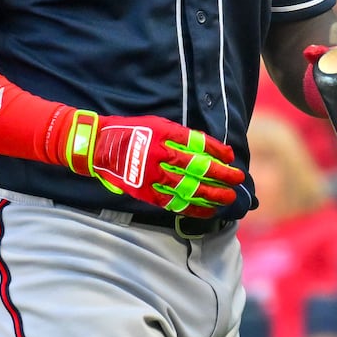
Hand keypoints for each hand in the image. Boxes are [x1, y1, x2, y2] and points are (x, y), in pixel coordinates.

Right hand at [60, 110, 243, 215]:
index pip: (197, 144)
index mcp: (163, 135)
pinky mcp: (146, 192)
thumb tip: (210, 150)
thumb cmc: (132, 132)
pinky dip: (193, 208)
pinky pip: (174, 203)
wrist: (99, 147)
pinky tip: (208, 210)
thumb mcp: (157, 125)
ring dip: (211, 195)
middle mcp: (159, 156)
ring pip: (189, 188)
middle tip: (237, 179)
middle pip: (197, 168)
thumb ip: (181, 137)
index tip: (230, 157)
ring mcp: (152, 176)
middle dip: (221, 175)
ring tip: (228, 197)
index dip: (216, 151)